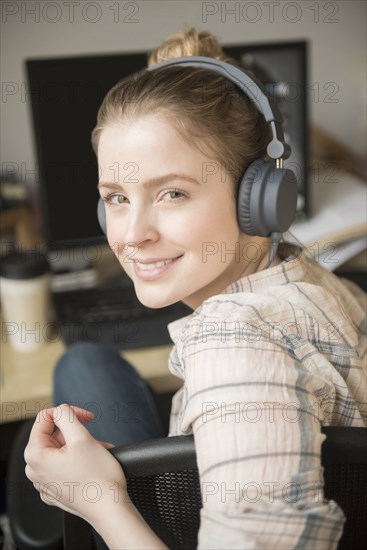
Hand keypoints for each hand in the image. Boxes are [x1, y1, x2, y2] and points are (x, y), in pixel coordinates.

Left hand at [24, 404, 127, 522]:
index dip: (69, 412)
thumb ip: (67, 415)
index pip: (46, 418)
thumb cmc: (98, 479)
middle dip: (76, 432)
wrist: (110, 509)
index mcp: (35, 455)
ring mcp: (45, 482)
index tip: (86, 417)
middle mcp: (35, 470)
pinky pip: (64, 466)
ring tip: (98, 450)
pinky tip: (91, 464)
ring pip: (61, 449)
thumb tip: (61, 410)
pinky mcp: (56, 490)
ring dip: (80, 445)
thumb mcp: (81, 436)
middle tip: (94, 438)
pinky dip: (78, 460)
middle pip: (53, 434)